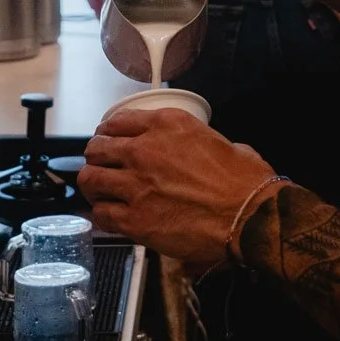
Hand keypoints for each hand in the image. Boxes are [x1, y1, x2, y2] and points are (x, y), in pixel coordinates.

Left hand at [79, 106, 277, 267]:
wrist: (248, 216)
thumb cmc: (244, 181)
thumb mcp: (223, 142)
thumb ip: (200, 140)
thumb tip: (202, 150)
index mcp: (167, 125)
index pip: (117, 121)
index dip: (108, 133)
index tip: (109, 141)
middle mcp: (144, 150)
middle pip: (97, 148)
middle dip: (97, 157)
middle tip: (102, 167)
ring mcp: (135, 185)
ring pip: (91, 179)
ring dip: (93, 184)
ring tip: (99, 191)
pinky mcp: (134, 219)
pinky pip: (101, 214)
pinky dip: (102, 214)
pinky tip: (110, 216)